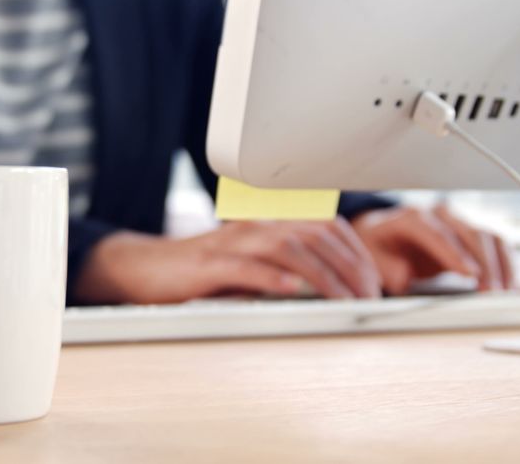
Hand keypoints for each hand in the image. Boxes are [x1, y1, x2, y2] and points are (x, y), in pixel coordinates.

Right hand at [74, 220, 381, 304]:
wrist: (143, 268)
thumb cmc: (199, 271)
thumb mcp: (251, 266)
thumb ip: (286, 270)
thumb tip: (332, 288)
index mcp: (268, 223)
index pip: (324, 226)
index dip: (356, 250)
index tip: (375, 278)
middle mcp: (254, 226)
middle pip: (314, 235)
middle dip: (349, 265)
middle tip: (369, 294)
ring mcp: (231, 244)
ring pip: (288, 248)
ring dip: (323, 274)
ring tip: (344, 296)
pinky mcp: (208, 265)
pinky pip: (246, 267)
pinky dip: (273, 277)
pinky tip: (293, 290)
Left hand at [352, 205, 512, 294]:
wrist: (384, 234)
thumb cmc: (381, 247)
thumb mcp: (374, 259)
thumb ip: (387, 268)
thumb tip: (404, 276)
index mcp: (412, 218)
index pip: (437, 234)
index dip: (455, 254)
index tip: (471, 275)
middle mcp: (439, 214)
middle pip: (470, 233)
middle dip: (486, 264)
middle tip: (494, 293)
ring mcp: (458, 221)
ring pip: (489, 236)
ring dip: (503, 265)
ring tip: (508, 293)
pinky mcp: (472, 233)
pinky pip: (496, 245)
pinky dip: (508, 264)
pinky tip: (514, 285)